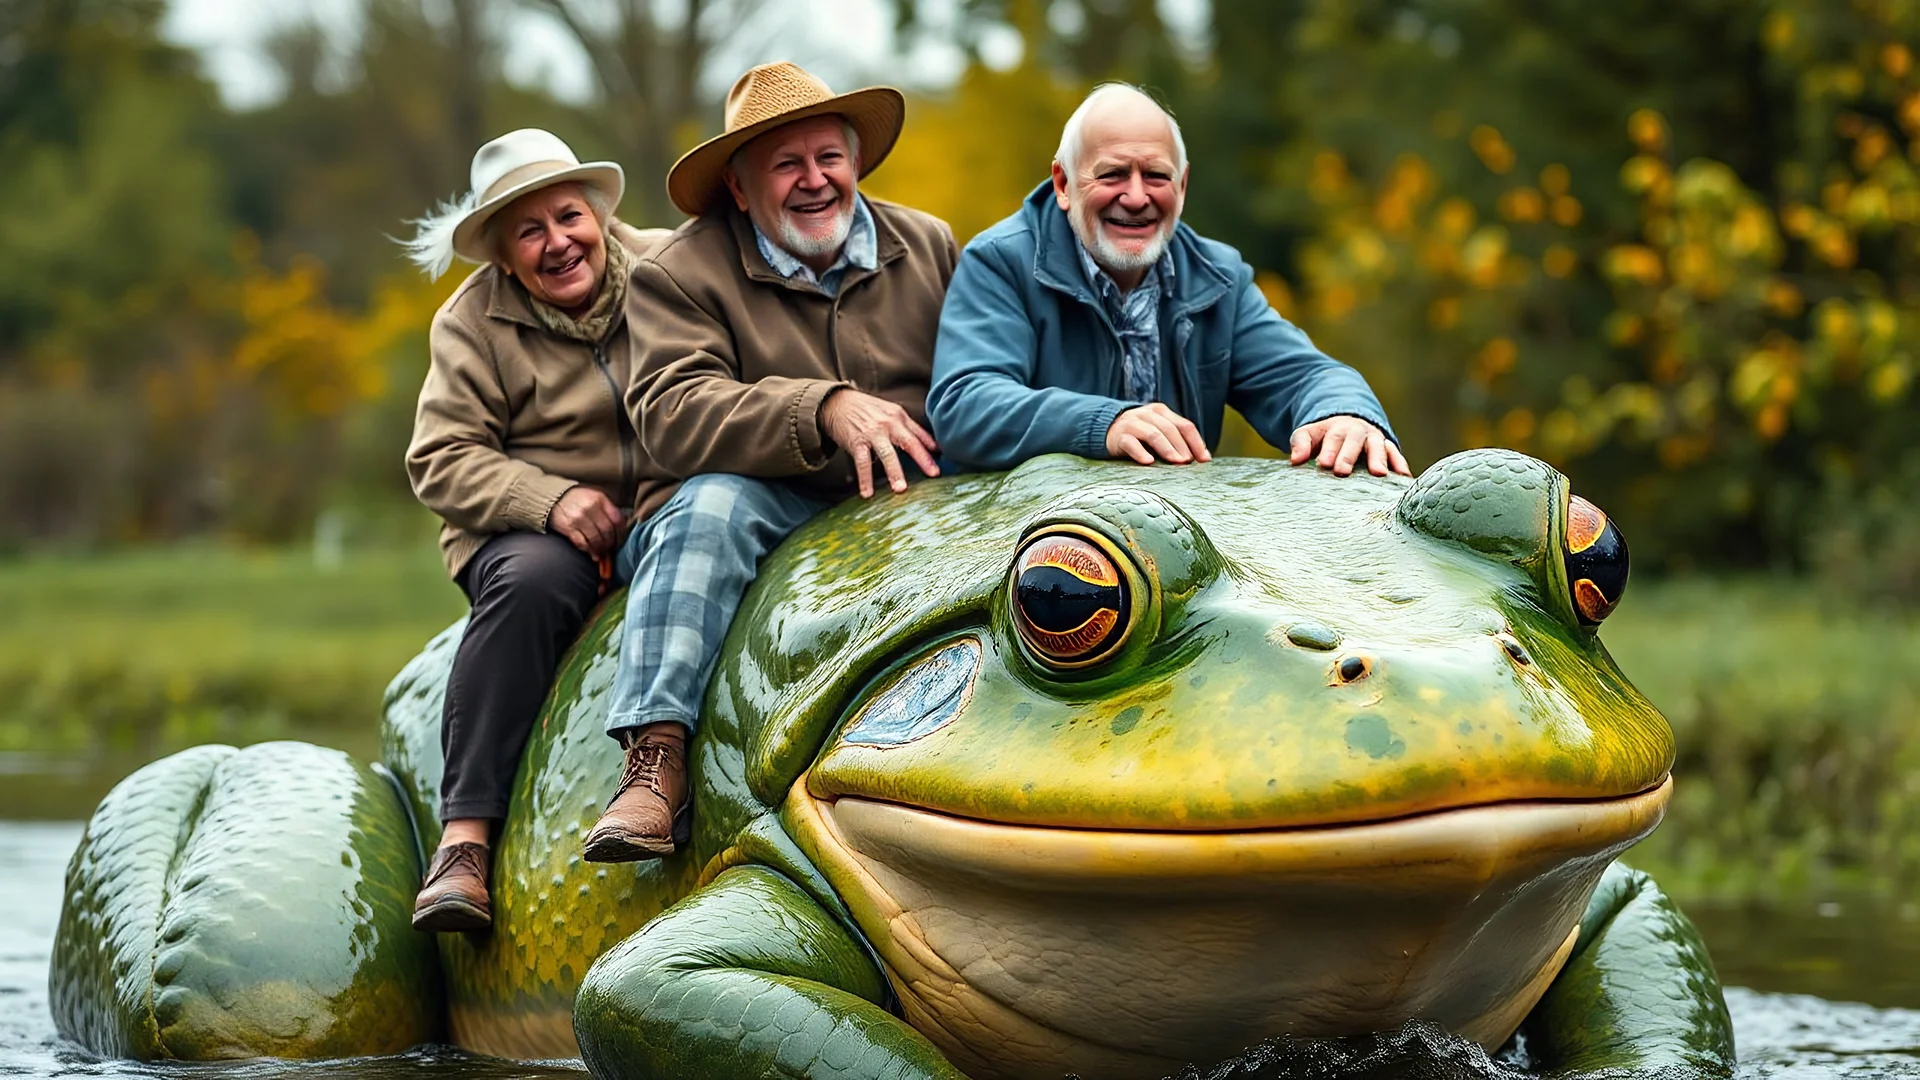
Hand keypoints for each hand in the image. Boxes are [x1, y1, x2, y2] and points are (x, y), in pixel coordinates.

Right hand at [548, 485, 623, 554]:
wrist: (551, 497)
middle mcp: (590, 508)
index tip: (620, 540)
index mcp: (600, 499)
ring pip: (597, 539)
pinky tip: (593, 554)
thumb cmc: (576, 498)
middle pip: (608, 531)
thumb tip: (622, 525)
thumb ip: (607, 508)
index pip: (617, 519)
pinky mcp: (568, 527)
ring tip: (602, 551)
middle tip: (611, 548)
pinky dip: (589, 550)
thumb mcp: (594, 496)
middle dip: (611, 543)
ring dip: (601, 548)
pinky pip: (583, 543)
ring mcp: (579, 518)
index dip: (621, 533)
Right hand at [818, 388, 940, 497]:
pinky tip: (867, 493)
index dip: (931, 447)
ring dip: (894, 471)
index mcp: (899, 416)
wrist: (836, 401)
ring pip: (887, 454)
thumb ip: (909, 428)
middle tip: (933, 474)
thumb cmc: (866, 409)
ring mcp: (872, 432)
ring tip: (900, 489)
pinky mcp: (856, 441)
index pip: (919, 434)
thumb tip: (933, 446)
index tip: (942, 460)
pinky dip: (865, 478)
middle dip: (922, 458)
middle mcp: (888, 423)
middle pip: (909, 442)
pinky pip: (863, 462)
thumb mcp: (890, 412)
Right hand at [1105, 403, 1211, 464]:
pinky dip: (1141, 453)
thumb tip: (1204, 458)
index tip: (1205, 459)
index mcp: (1161, 412)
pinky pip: (1131, 443)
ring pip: (1153, 434)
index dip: (1197, 442)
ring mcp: (1132, 424)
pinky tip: (1149, 462)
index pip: (1184, 425)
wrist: (1107, 430)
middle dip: (1182, 446)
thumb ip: (1178, 440)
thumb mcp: (1159, 431)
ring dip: (1167, 449)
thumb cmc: (1140, 435)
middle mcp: (1148, 414)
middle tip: (1189, 463)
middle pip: (1170, 429)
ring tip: (1176, 462)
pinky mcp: (1119, 436)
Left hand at [1288, 416, 1409, 476]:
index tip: (1322, 464)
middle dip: (1348, 456)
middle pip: (1354, 441)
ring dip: (1379, 459)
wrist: (1348, 426)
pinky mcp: (1388, 450)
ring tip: (1380, 474)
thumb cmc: (1325, 437)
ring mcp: (1375, 440)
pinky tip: (1404, 479)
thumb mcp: (1309, 435)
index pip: (1332, 438)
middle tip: (1342, 472)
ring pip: (1378, 446)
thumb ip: (1301, 444)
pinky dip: (1401, 465)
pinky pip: (1397, 456)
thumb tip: (1295, 460)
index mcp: (1337, 429)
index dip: (1328, 450)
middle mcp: (1358, 432)